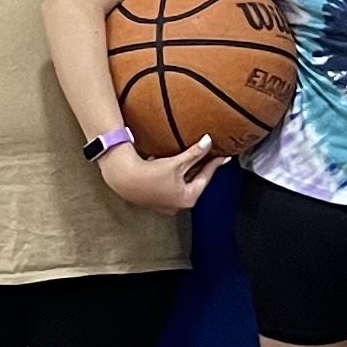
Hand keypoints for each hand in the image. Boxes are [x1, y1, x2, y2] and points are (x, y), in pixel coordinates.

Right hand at [97, 137, 220, 213]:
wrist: (124, 179)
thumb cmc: (151, 173)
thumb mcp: (177, 163)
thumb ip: (194, 153)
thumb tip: (208, 141)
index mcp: (188, 198)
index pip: (206, 178)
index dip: (214, 164)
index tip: (223, 156)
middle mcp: (179, 205)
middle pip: (195, 183)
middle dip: (202, 169)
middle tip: (211, 157)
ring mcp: (167, 204)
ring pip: (183, 185)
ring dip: (188, 172)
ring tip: (195, 160)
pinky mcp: (156, 200)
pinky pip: (172, 187)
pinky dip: (176, 177)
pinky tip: (175, 167)